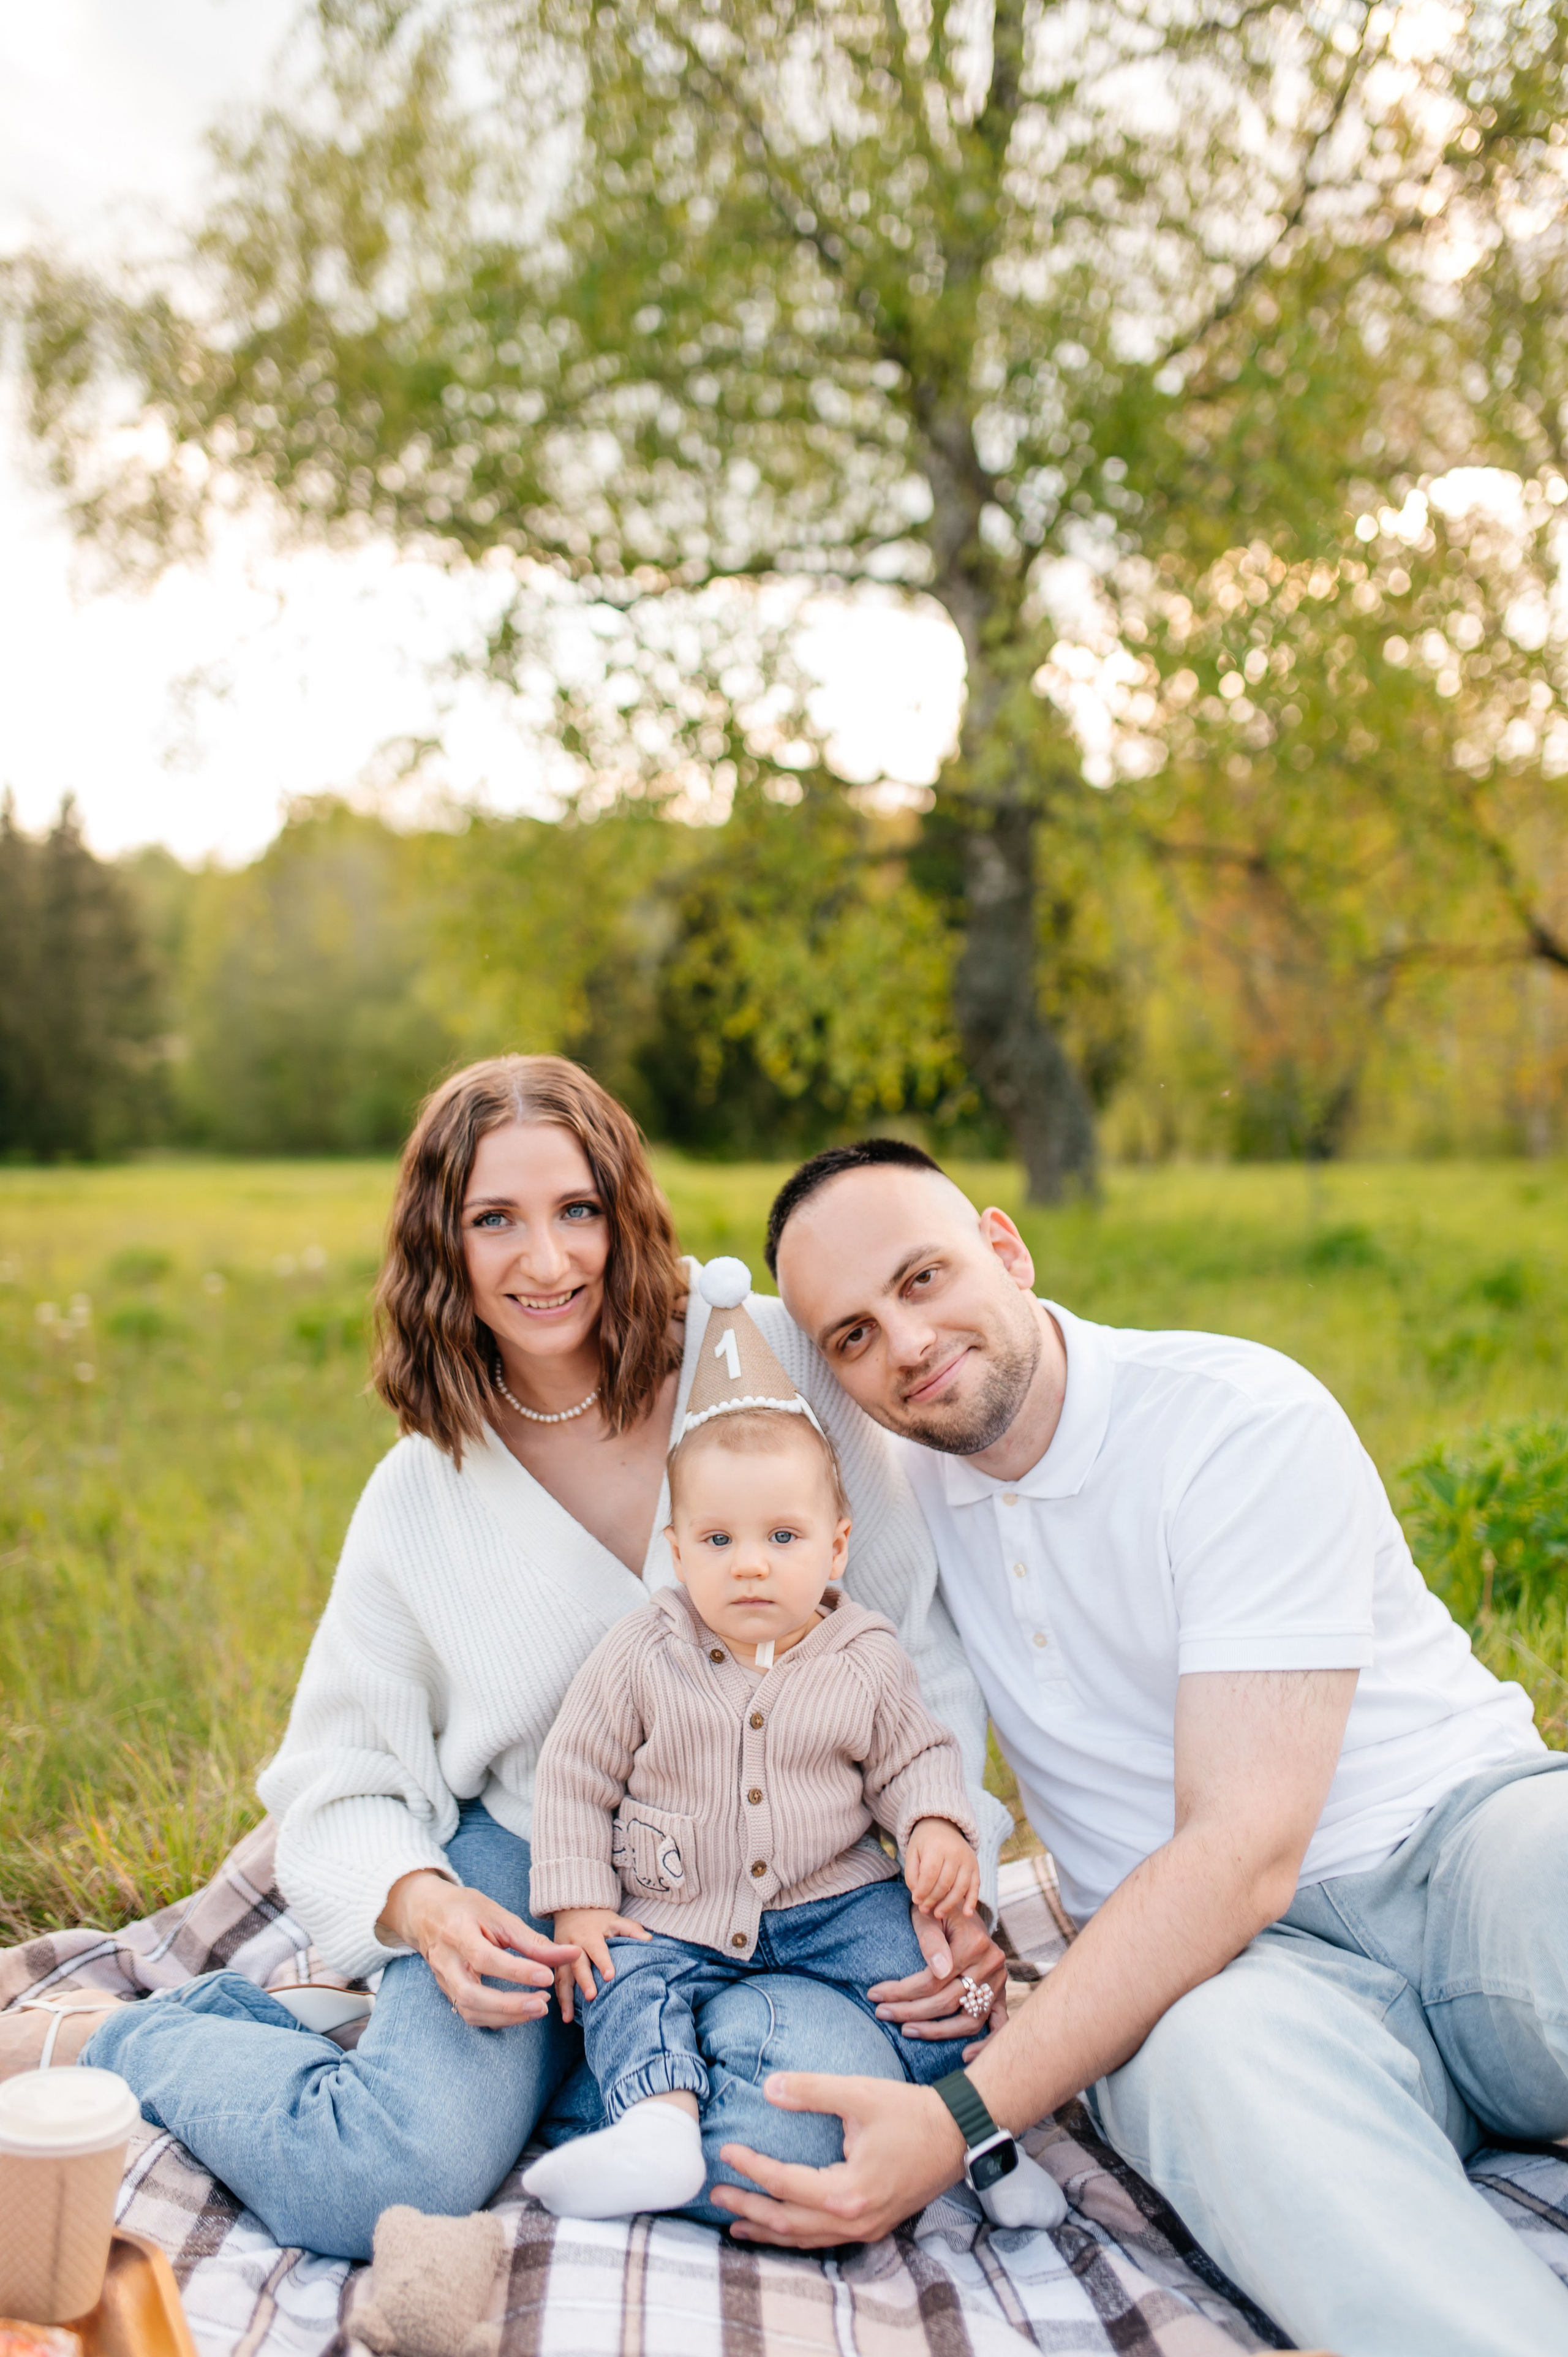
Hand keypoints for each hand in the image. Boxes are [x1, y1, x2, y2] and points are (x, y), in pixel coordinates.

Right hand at [379, 1869, 577, 2028]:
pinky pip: (470, 2014)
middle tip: (543, 2003)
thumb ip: (531, 1940)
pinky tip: (520, 2012)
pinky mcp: (447, 1992)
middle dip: (508, 2005)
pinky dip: (497, 2018)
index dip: (517, 1971)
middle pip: (470, 1994)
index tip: (548, 1976)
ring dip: (506, 2016)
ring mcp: (443, 1980)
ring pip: (469, 2011)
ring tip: (539, 2007)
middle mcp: (445, 1961)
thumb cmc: (466, 1909)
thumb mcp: (498, 1915)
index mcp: (457, 1932)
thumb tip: (571, 1954)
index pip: (485, 1958)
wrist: (427, 1913)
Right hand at [552, 1905, 651, 2022]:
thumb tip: (649, 1939)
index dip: (603, 1962)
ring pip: (562, 1977)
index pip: (597, 1949)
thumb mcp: (615, 1920)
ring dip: (565, 1998)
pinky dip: (559, 1998)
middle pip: (577, 1964)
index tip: (610, 1976)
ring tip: (569, 2017)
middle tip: (591, 1997)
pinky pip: (556, 1982)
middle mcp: (573, 1945)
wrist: (572, 1910)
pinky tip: (564, 2015)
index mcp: (590, 1934)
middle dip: (583, 1981)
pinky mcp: (555, 1963)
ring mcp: (561, 1954)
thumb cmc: (599, 1920)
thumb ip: (631, 1929)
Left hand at [715, 2072, 964, 2246]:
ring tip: (736, 2221)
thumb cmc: (911, 2112)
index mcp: (848, 2191)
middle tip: (715, 2194)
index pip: (785, 2183)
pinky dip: (795, 2235)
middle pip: (787, 2223)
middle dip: (748, 2208)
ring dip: (767, 2230)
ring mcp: (866, 2228)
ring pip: (804, 2239)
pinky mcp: (874, 2225)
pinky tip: (781, 2226)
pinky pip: (824, 2239)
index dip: (752, 2168)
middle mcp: (854, 2219)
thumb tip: (769, 2088)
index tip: (726, 2151)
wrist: (959, 2134)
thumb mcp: (860, 2094)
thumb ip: (812, 2090)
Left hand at [870, 1905, 1008, 2054]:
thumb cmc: (938, 1910)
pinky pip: (998, 2025)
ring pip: (968, 2020)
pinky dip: (985, 2044)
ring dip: (936, 2032)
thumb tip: (939, 1971)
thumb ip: (931, 1940)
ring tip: (906, 2030)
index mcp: (974, 1943)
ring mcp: (998, 1983)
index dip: (901, 1991)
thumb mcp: (928, 1914)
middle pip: (946, 2002)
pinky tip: (964, 2056)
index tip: (874, 1995)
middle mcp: (991, 1965)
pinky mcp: (1000, 1994)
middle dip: (909, 2011)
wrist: (962, 1907)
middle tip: (881, 2013)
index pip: (932, 1980)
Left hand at [903, 1817, 980, 1923]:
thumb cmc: (925, 1843)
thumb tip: (918, 1897)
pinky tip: (966, 1914)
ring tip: (938, 1914)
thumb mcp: (912, 1852)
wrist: (943, 1825)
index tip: (916, 1901)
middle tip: (924, 1910)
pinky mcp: (975, 1866)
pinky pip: (976, 1886)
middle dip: (933, 1900)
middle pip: (945, 1883)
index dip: (923, 1891)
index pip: (930, 1874)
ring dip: (949, 1904)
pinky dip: (972, 1901)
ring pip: (960, 1888)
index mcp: (937, 1846)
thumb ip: (912, 1874)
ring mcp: (968, 1859)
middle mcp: (955, 1852)